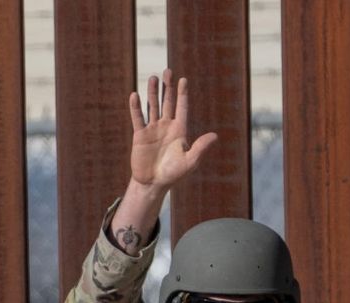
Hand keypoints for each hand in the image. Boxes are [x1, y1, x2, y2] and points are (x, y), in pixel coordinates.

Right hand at [127, 69, 217, 192]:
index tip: (183, 80)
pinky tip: (135, 95)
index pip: (182, 107)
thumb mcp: (190, 162)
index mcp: (180, 130)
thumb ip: (200, 148)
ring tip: (153, 78)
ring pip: (153, 106)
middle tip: (167, 71)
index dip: (182, 94)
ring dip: (152, 93)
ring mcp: (153, 129)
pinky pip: (138, 118)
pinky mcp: (140, 135)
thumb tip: (214, 136)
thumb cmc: (174, 174)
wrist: (153, 183)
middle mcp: (166, 126)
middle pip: (167, 102)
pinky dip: (136, 107)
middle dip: (167, 87)